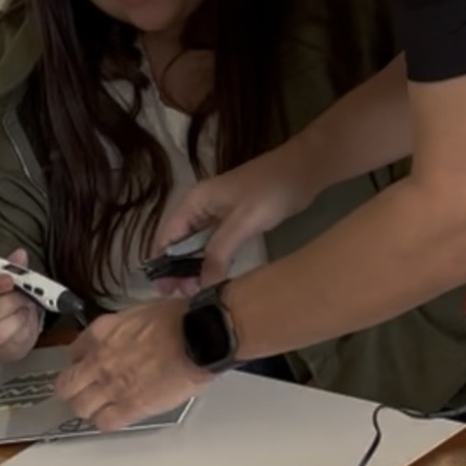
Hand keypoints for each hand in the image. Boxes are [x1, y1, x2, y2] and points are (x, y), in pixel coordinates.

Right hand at [0, 247, 41, 362]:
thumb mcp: (0, 282)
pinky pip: (12, 343)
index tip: (10, 280)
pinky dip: (26, 329)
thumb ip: (10, 268)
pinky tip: (28, 320)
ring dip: (18, 317)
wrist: (2, 331)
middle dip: (10, 302)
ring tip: (26, 307)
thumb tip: (20, 255)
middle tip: (24, 295)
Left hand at [56, 299, 208, 429]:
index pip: (73, 353)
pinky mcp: (130, 407)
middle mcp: (99, 360)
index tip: (86, 367)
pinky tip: (115, 417)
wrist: (198, 336)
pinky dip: (106, 422)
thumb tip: (125, 337)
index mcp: (101, 332)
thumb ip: (124, 329)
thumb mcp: (140, 312)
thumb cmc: (180, 320)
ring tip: (98, 407)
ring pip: (80, 407)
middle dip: (73, 390)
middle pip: (66, 385)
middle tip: (82, 392)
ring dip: (88, 408)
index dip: (80, 363)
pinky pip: (105, 423)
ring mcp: (112, 386)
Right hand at [154, 137, 316, 286]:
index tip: (165, 291)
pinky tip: (212, 277)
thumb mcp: (242, 222)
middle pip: (176, 243)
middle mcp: (198, 208)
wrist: (304, 170)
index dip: (161, 265)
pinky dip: (208, 261)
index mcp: (193, 203)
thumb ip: (219, 253)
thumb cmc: (270, 191)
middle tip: (183, 296)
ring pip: (194, 245)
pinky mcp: (231, 220)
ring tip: (194, 292)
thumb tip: (201, 285)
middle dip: (175, 269)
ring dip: (191, 267)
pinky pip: (212, 245)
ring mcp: (215, 214)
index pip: (165, 237)